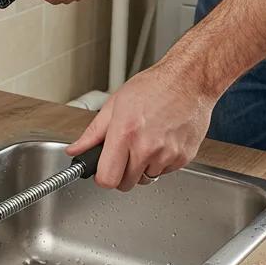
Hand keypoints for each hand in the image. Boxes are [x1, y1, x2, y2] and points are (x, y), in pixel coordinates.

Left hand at [67, 61, 216, 189]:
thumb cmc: (154, 87)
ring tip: (146, 143)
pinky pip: (165, 172)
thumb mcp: (115, 105)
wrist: (189, 80)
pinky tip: (162, 141)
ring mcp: (167, 155)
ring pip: (147, 179)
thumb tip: (75, 150)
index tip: (104, 170)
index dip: (103, 177)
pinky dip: (161, 163)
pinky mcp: (183, 158)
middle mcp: (147, 148)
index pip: (108, 179)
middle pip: (126, 184)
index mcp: (125, 134)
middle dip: (122, 173)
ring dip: (143, 168)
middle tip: (125, 154)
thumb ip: (93, 133)